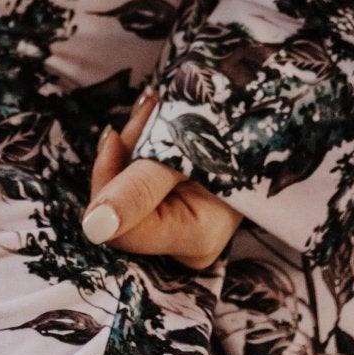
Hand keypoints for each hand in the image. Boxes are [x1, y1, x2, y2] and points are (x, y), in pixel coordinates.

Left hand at [81, 84, 243, 270]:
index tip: (117, 130)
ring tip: (157, 108)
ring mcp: (180, 232)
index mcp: (196, 241)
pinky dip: (140, 151)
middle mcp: (186, 246)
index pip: (119, 229)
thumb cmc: (229, 130)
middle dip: (125, 155)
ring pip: (125, 191)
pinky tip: (156, 124)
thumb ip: (139, 190)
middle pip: (121, 208)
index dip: (110, 179)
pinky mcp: (173, 214)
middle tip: (149, 111)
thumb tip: (93, 228)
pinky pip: (137, 186)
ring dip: (133, 143)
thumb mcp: (183, 154)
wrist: (260, 112)